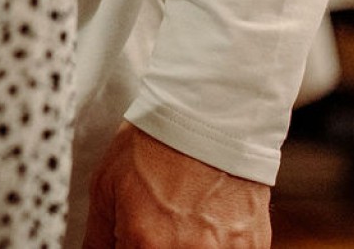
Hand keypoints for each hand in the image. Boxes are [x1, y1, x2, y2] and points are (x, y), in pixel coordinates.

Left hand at [83, 123, 271, 247]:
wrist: (209, 118)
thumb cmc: (155, 146)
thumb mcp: (106, 188)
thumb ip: (99, 238)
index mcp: (147, 244)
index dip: (127, 247)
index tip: (129, 236)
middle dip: (153, 244)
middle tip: (158, 221)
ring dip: (188, 243)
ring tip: (184, 216)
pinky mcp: (254, 244)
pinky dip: (216, 243)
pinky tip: (208, 219)